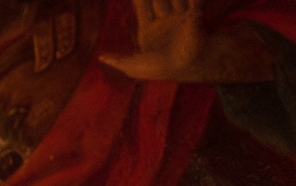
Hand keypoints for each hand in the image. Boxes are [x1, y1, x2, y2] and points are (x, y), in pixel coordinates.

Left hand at [101, 0, 266, 80]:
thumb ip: (118, 60)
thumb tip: (100, 58)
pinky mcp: (194, 15)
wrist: (187, 67)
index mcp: (149, 31)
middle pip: (157, 0)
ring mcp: (180, 18)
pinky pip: (192, 1)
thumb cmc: (159, 68)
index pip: (142, 7)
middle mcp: (164, 22)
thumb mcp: (133, 66)